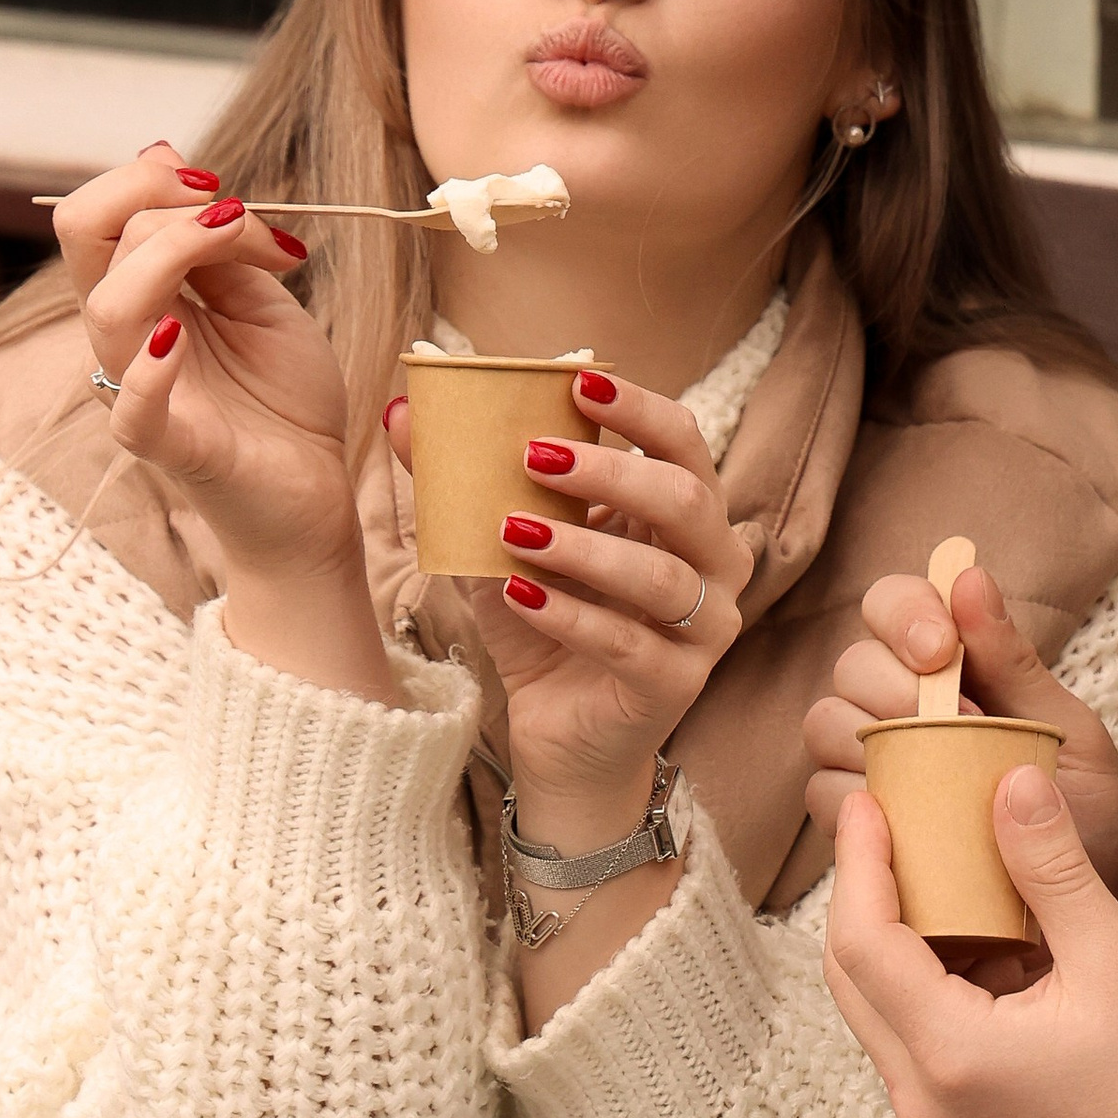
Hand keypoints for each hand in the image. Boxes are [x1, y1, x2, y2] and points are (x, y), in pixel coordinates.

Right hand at [60, 147, 358, 577]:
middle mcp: (126, 333)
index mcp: (142, 294)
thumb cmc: (282, 397)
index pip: (101, 213)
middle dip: (154, 193)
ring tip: (240, 242)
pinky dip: (149, 370)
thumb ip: (222, 245)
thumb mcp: (263, 299)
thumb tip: (181, 169)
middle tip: (231, 207)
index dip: (154, 179)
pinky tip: (178, 338)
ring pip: (110, 301)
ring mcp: (138, 387)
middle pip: (84, 234)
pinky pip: (133, 409)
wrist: (313, 488)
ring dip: (176, 249)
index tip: (229, 192)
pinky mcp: (168, 444)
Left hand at [386, 367, 752, 842]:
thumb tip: (404, 410)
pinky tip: (517, 595)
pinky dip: (569, 616)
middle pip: (687, 499)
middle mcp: (713, 565)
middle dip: (611, 471)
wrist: (559, 738)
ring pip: (662, 576)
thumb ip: (463, 480)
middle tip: (533, 454)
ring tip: (513, 530)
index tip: (578, 379)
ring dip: (584, 548)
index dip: (638, 408)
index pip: (682, 441)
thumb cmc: (544, 625)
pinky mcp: (676, 687)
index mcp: (683, 515)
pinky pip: (628, 645)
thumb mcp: (501, 545)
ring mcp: (704, 630)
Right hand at [802, 559, 1117, 898]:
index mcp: (955, 669)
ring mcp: (877, 768)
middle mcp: (902, 710)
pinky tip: (909, 818)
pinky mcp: (863, 829)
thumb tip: (968, 576)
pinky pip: (827, 797)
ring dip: (872, 740)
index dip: (903, 612)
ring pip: (826, 726)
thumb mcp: (1068, 736)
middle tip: (951, 722)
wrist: (1091, 921)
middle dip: (890, 685)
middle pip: (851, 665)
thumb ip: (1015, 663)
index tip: (939, 649)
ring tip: (939, 777)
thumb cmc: (1089, 820)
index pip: (894, 607)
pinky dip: (858, 801)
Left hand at [823, 766, 1117, 1117]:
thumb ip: (1053, 868)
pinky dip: (923, 978)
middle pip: (851, 976)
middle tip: (889, 826)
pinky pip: (910, 1035)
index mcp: (950, 1055)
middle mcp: (920, 1095)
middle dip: (862, 894)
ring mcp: (932, 1117)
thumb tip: (1013, 783)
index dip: (859, 865)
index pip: (863, 943)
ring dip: (892, 937)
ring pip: (875, 1007)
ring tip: (929, 867)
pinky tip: (970, 933)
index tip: (869, 804)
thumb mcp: (1115, 960)